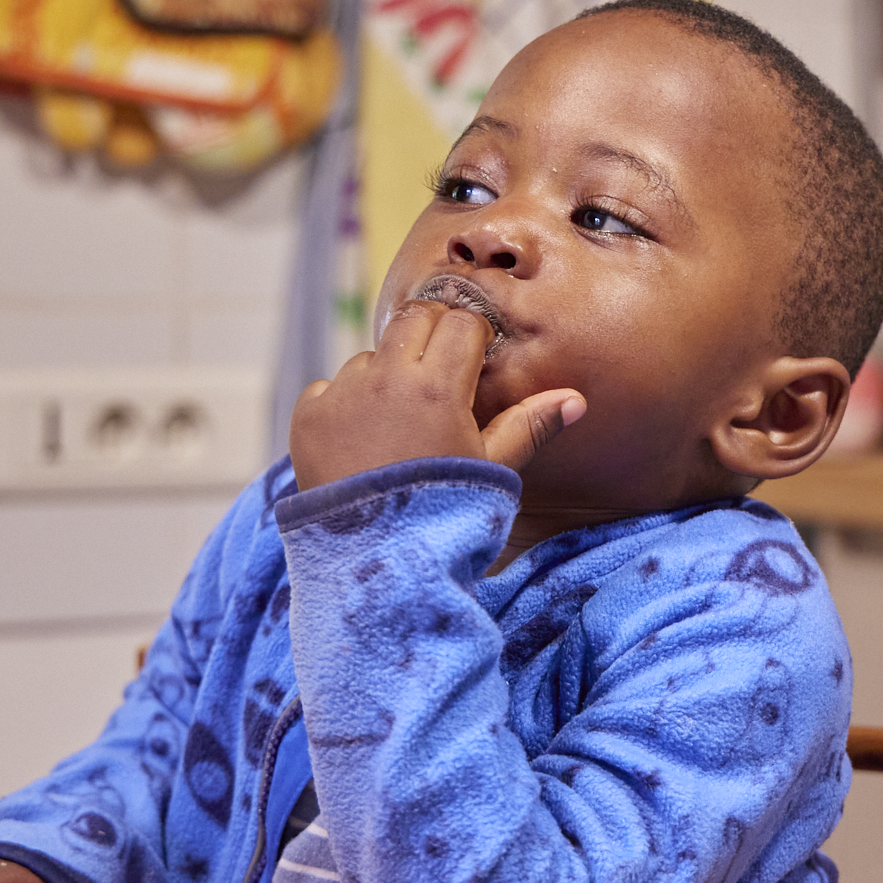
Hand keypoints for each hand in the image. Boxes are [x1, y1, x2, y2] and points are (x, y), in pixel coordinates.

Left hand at [290, 300, 585, 490]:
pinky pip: (328, 387)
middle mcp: (386, 379)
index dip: (472, 337)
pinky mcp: (307, 415)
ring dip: (384, 372)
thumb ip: (529, 426)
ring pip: (368, 355)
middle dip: (431, 333)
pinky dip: (344, 403)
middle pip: (414, 318)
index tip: (474, 358)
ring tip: (397, 422)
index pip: (462, 322)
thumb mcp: (491, 471)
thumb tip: (575, 399)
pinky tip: (360, 442)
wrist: (378, 564)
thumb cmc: (444, 515)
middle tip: (440, 369)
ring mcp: (342, 395)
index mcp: (438, 387)